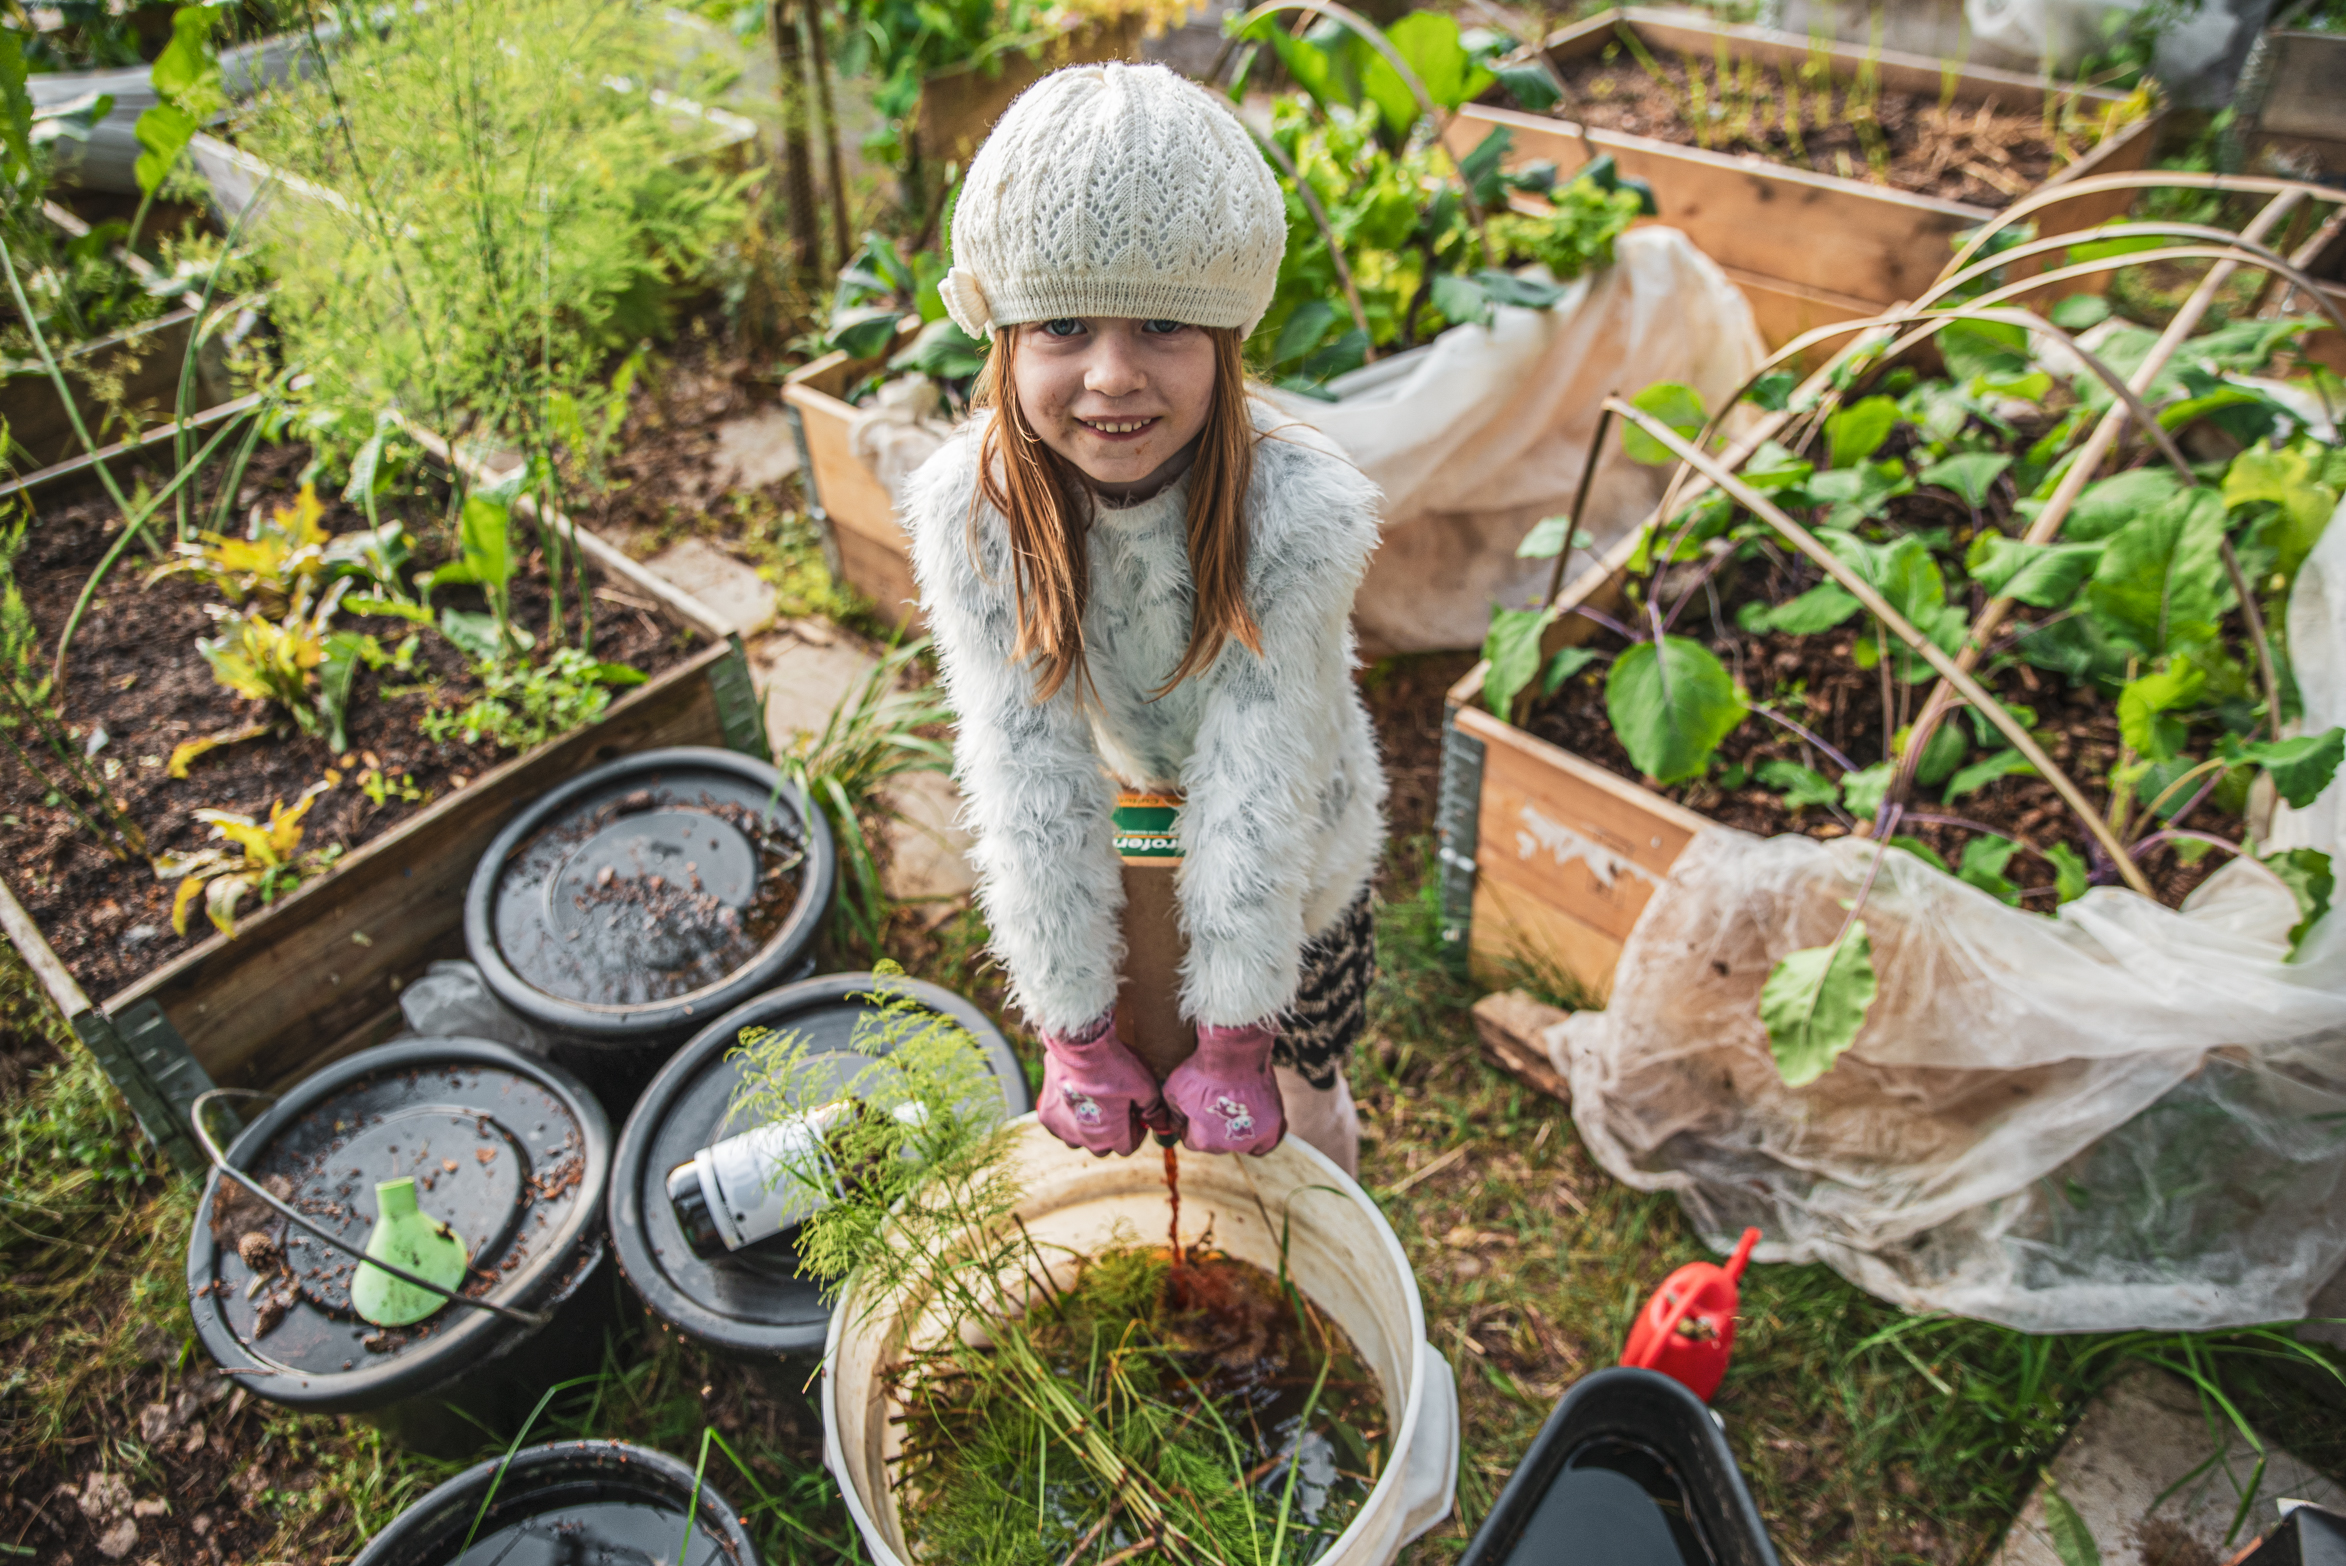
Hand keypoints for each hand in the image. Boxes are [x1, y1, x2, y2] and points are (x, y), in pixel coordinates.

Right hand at [1037, 1013, 1165, 1157]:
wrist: (1080, 1045)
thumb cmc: (1115, 1066)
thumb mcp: (1145, 1087)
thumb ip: (1154, 1111)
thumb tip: (1162, 1127)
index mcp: (1111, 1137)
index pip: (1127, 1148)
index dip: (1135, 1131)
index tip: (1135, 1114)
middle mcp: (1085, 1140)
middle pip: (1103, 1147)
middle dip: (1112, 1132)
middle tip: (1116, 1107)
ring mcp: (1063, 1129)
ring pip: (1079, 1140)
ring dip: (1087, 1129)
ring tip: (1093, 1104)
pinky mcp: (1047, 1115)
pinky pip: (1059, 1127)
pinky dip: (1067, 1118)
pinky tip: (1073, 1100)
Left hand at [1164, 1021, 1283, 1155]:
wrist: (1234, 1054)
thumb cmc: (1202, 1071)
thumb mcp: (1173, 1091)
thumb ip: (1172, 1114)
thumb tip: (1174, 1125)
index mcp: (1203, 1141)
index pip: (1191, 1142)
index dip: (1189, 1126)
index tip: (1194, 1110)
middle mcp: (1229, 1146)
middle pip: (1216, 1144)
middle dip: (1212, 1128)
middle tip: (1216, 1104)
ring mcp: (1253, 1137)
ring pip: (1241, 1142)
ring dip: (1236, 1129)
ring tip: (1235, 1106)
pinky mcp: (1272, 1126)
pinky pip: (1265, 1141)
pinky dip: (1260, 1136)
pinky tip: (1255, 1125)